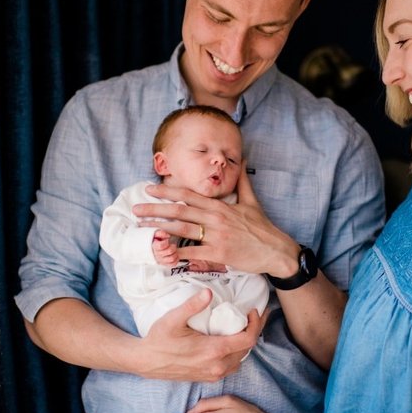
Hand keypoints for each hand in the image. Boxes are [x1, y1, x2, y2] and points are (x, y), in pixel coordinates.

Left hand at [134, 162, 299, 277]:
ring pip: (183, 229)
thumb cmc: (262, 228)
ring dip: (160, 228)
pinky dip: (177, 253)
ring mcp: (217, 235)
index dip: (167, 190)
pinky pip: (194, 253)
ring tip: (142, 228)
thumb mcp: (252, 202)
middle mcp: (216, 218)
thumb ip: (242, 182)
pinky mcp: (220, 253)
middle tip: (135, 209)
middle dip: (155, 208)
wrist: (276, 250)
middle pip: (180, 210)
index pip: (189, 194)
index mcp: (220, 205)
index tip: (150, 188)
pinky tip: (162, 253)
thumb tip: (242, 159)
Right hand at [136, 289, 263, 381]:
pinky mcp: (208, 377)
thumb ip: (192, 305)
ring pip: (241, 358)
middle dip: (254, 330)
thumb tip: (209, 292)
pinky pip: (231, 366)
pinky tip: (231, 341)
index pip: (248, 339)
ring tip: (244, 326)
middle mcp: (217, 366)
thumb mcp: (173, 319)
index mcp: (213, 351)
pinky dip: (236, 353)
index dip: (256, 324)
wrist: (145, 361)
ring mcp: (213, 374)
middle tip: (255, 315)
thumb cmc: (159, 339)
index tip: (254, 311)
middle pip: (248, 348)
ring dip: (245, 343)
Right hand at [152, 230, 178, 265]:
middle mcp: (157, 255)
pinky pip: (173, 264)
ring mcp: (161, 260)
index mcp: (154, 247)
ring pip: (172, 258)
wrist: (154, 248)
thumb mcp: (157, 234)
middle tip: (172, 245)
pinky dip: (176, 259)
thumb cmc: (157, 240)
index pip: (161, 246)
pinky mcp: (165, 264)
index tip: (167, 240)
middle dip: (173, 246)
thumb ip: (161, 233)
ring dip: (175, 253)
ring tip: (174, 250)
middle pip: (169, 251)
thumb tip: (167, 236)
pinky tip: (174, 255)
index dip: (166, 242)